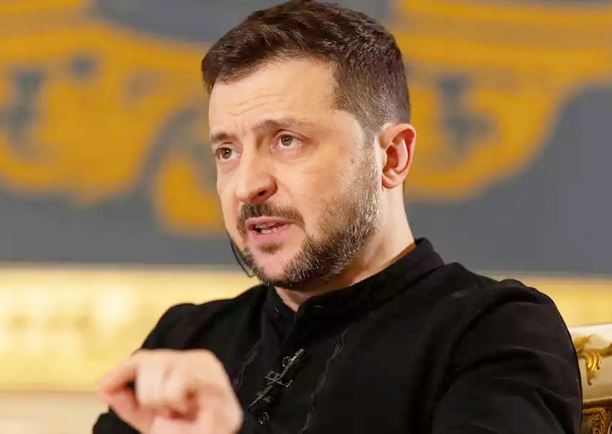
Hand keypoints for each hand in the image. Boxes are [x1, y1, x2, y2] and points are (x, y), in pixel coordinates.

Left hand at [98, 349, 242, 433]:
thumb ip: (129, 403)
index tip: (104, 387)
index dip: (122, 371)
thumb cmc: (188, 433)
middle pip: (150, 360)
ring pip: (162, 366)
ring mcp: (206, 365)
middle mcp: (194, 359)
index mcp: (181, 367)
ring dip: (161, 397)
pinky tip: (189, 407)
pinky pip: (178, 377)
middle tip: (165, 411)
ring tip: (178, 410)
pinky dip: (174, 397)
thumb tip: (104, 387)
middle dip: (146, 392)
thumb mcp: (152, 419)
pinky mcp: (214, 376)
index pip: (144, 359)